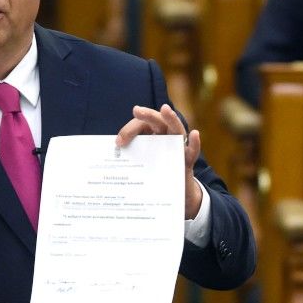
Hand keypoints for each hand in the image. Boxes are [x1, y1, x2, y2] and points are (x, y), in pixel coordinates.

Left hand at [116, 104, 202, 218]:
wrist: (171, 192)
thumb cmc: (152, 173)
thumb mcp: (138, 165)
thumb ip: (128, 158)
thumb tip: (108, 157)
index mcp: (151, 135)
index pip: (140, 126)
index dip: (129, 131)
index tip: (118, 143)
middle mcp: (165, 137)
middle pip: (157, 121)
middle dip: (147, 115)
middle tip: (136, 110)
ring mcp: (178, 147)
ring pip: (177, 129)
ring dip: (172, 118)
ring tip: (165, 109)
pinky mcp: (187, 161)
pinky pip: (193, 151)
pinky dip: (195, 143)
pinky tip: (194, 134)